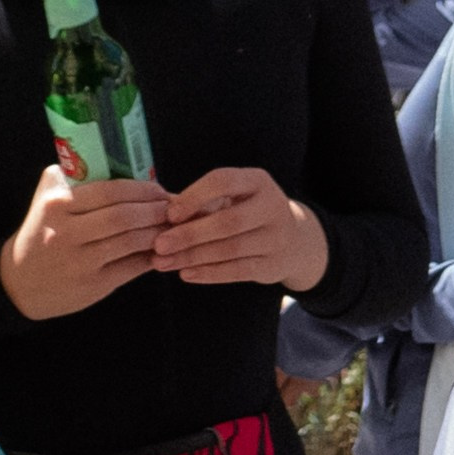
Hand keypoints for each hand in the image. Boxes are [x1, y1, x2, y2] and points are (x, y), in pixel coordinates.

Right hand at [0, 166, 167, 322]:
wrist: (19, 283)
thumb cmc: (41, 233)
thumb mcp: (47, 198)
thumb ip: (75, 177)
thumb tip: (124, 167)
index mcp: (57, 205)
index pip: (109, 191)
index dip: (141, 189)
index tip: (159, 189)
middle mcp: (65, 233)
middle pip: (123, 217)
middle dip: (155, 210)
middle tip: (172, 207)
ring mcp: (80, 262)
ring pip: (131, 242)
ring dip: (157, 232)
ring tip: (171, 225)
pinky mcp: (93, 285)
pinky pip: (131, 267)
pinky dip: (151, 256)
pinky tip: (161, 249)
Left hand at [155, 168, 327, 291]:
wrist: (294, 241)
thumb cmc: (248, 213)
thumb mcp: (234, 198)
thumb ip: (203, 204)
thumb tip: (160, 216)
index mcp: (258, 181)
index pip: (224, 181)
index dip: (194, 196)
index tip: (169, 213)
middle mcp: (272, 206)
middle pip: (228, 221)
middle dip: (190, 234)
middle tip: (159, 244)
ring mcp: (276, 238)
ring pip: (231, 249)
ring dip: (193, 257)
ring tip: (163, 262)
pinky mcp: (273, 265)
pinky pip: (237, 271)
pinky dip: (209, 274)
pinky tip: (186, 274)